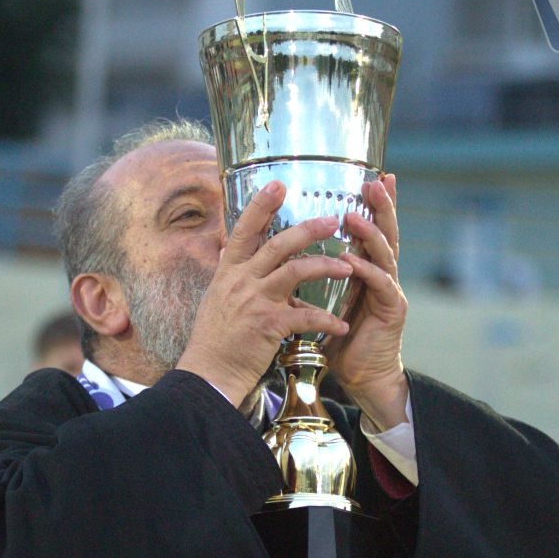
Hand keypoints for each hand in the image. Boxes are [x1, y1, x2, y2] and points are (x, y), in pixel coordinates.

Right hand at [176, 181, 352, 404]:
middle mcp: (240, 281)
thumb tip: (228, 247)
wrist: (209, 373)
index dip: (261, 205)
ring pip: (295, 272)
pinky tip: (342, 325)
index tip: (278, 184)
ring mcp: (254, 301)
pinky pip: (305, 316)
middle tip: (332, 220)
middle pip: (276, 245)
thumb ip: (229, 271)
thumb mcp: (216, 297)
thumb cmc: (215, 338)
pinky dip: (326, 320)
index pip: (244, 230)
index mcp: (229, 271)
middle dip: (307, 230)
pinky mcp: (269, 325)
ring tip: (349, 267)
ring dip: (325, 266)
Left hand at [328, 174, 409, 430]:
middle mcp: (383, 274)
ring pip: (386, 253)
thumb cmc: (341, 338)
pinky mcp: (392, 310)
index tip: (372, 174)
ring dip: (371, 233)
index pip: (371, 228)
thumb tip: (282, 252)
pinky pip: (380, 285)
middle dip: (382, 205)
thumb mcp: (325, 299)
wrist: (360, 376)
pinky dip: (367, 271)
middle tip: (376, 180)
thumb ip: (316, 274)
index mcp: (367, 268)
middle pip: (386, 232)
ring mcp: (391, 291)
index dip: (373, 203)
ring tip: (356, 215)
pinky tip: (354, 260)